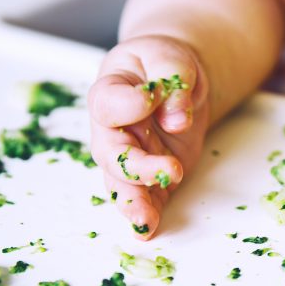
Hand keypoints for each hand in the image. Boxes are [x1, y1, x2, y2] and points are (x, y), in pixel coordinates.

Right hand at [88, 35, 209, 238]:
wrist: (174, 79)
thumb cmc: (164, 63)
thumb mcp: (171, 57)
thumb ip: (172, 79)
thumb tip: (176, 117)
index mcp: (111, 91)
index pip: (108, 103)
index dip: (127, 105)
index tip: (149, 100)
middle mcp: (112, 128)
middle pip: (111, 153)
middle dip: (136, 167)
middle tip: (169, 171)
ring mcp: (130, 154)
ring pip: (121, 183)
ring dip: (133, 203)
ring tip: (146, 220)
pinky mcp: (151, 174)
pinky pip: (145, 196)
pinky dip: (148, 213)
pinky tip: (149, 228)